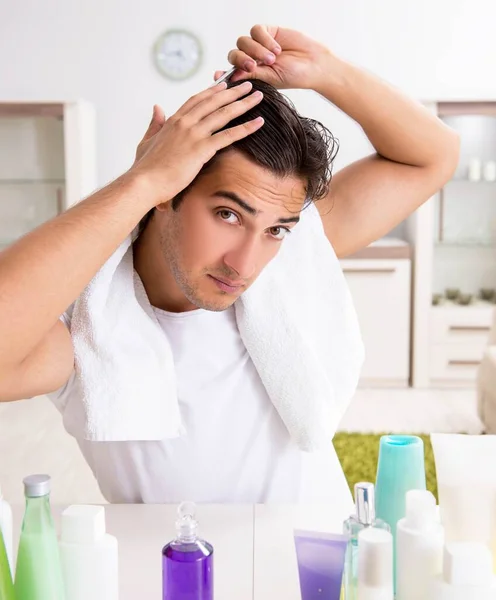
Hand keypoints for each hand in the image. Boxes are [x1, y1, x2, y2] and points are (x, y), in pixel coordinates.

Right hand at [130, 81, 263, 206]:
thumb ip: (155, 123)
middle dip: (233, 91)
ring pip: (224, 114)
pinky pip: (229, 135)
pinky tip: (259, 122)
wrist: (144, 182)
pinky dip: (246, 128)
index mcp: (173, 121)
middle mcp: (185, 122)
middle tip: (249, 84)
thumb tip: (157, 107)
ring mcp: (194, 134)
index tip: (225, 84)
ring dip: (243, 103)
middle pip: (214, 101)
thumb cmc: (144, 167)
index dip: (213, 91)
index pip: (197, 99)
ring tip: (258, 96)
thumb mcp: (146, 140)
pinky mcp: (201, 149)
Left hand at [215, 25, 332, 90]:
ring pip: (243, 41)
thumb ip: (251, 75)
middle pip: (233, 54)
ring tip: (272, 58)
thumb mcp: (270, 79)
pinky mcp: (267, 32)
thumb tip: (231, 76)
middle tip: (254, 65)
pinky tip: (276, 48)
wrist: (313, 65)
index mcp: (250, 74)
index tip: (218, 75)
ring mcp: (258, 45)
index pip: (230, 71)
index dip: (223, 73)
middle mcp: (252, 59)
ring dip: (256, 50)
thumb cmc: (294, 76)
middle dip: (241, 59)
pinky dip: (265, 39)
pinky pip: (256, 31)